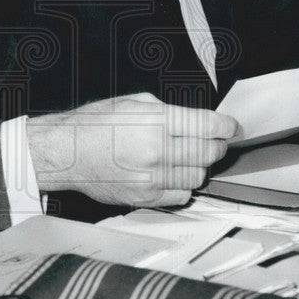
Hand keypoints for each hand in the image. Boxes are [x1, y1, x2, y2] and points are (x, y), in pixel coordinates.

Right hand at [27, 93, 237, 208]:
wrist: (66, 152)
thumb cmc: (95, 125)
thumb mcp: (133, 103)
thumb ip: (168, 112)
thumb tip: (196, 121)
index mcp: (156, 121)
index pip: (208, 126)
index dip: (226, 127)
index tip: (231, 128)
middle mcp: (156, 149)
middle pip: (208, 153)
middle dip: (217, 146)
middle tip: (215, 142)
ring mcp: (152, 176)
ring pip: (198, 176)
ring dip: (200, 167)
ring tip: (188, 158)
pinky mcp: (145, 196)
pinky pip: (181, 194)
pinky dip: (184, 185)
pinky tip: (173, 174)